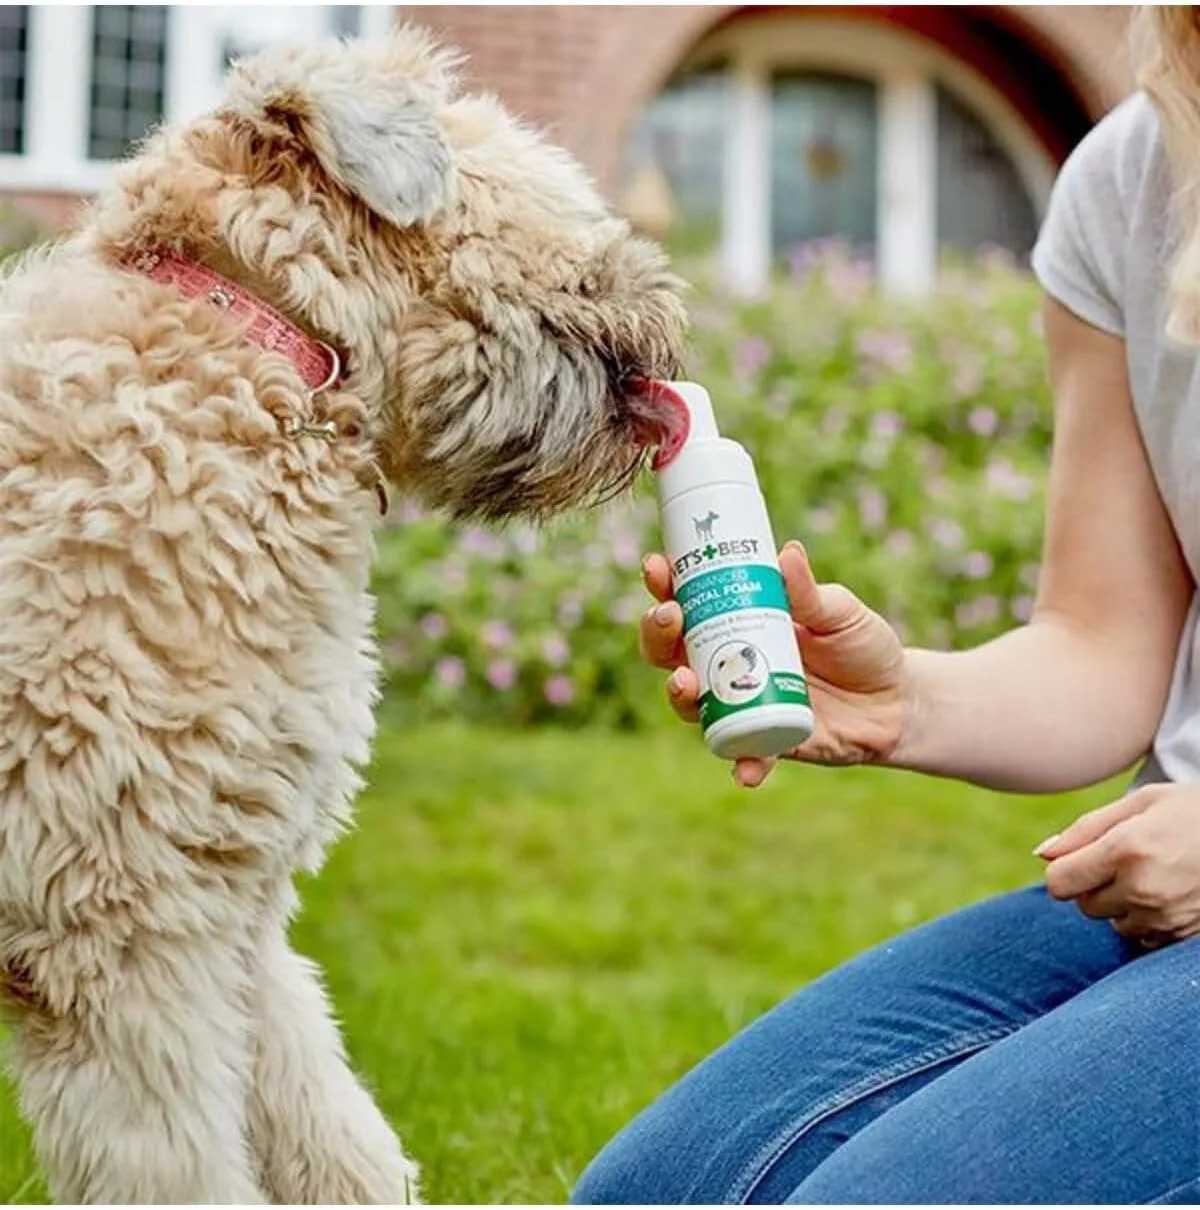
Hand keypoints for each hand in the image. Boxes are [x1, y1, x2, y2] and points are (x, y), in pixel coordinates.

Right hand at [638, 540, 909, 787]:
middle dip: (657, 634)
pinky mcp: (765, 745)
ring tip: (684, 680)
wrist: (896, 702)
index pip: (687, 601)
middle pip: (670, 652)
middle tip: (669, 617)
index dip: (664, 585)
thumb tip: (788, 553)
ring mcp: (740, 706)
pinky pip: (745, 756)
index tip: (658, 567)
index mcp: (737, 622)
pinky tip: (745, 770)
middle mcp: (727, 665)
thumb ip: (810, 592)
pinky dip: (743, 764)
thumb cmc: (861, 646)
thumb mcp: (840, 613)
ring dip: (678, 692)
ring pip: (692, 703)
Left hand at [1039, 783, 1199, 945]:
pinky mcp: (1184, 935)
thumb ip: (1085, 829)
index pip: (1059, 882)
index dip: (1065, 870)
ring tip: (1153, 875)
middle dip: (1094, 885)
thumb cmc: (1193, 811)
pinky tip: (1170, 894)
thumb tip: (1042, 855)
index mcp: (1126, 850)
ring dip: (1122, 905)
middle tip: (1125, 861)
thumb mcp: (1140, 803)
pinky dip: (1147, 921)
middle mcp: (1144, 889)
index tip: (1082, 857)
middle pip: (1084, 905)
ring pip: (1114, 924)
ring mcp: (1167, 917)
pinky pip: (1144, 938)